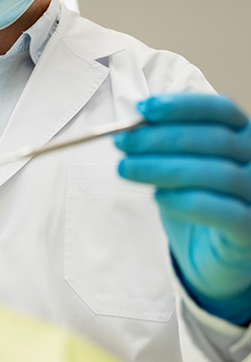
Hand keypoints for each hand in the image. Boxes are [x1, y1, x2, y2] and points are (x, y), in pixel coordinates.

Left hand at [114, 93, 250, 324]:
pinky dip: (187, 202)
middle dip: (161, 138)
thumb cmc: (194, 199)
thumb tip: (131, 127)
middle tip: (122, 143)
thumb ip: (164, 143)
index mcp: (244, 135)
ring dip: (164, 168)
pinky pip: (225, 212)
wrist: (210, 255)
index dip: (182, 106)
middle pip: (216, 140)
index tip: (142, 108)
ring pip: (219, 174)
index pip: (220, 109)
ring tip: (125, 168)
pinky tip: (159, 198)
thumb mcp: (178, 163)